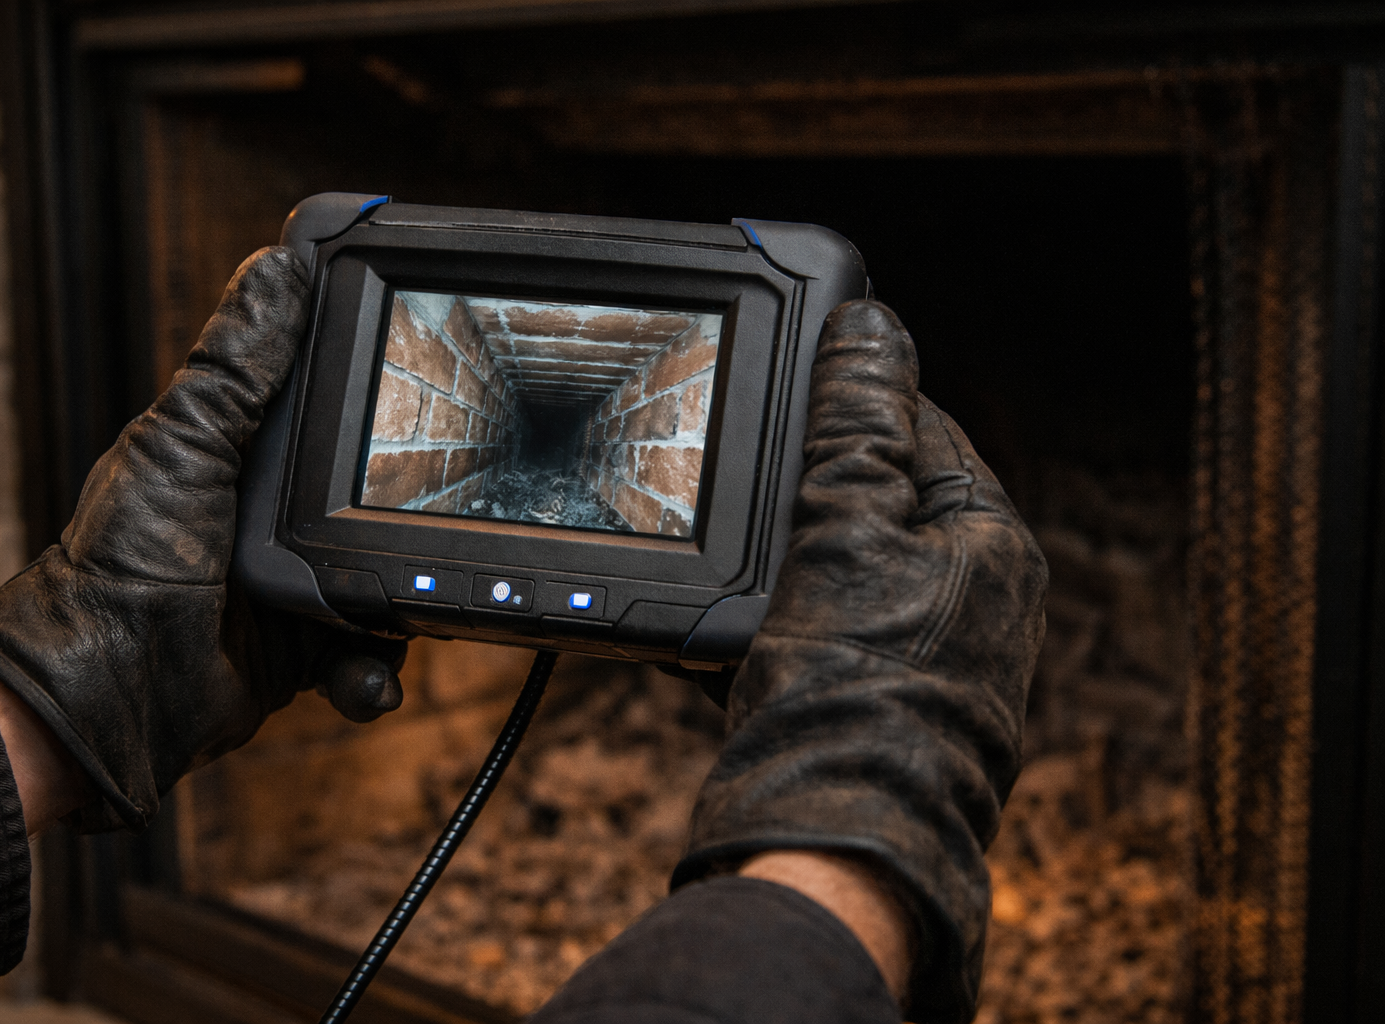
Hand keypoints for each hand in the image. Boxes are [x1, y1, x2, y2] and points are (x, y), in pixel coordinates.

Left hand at [0, 248, 407, 831]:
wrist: (108, 687)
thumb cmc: (124, 559)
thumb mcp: (184, 441)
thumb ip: (238, 361)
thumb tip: (280, 260)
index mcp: (251, 449)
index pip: (335, 399)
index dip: (385, 381)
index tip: (433, 364)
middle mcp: (283, 512)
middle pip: (388, 491)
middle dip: (425, 507)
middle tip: (455, 509)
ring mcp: (302, 581)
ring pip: (394, 577)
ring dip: (408, 600)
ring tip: (408, 608)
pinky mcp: (311, 649)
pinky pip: (373, 652)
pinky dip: (376, 670)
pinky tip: (363, 675)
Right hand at [676, 301, 1047, 1021]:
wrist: (832, 838)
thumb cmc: (858, 688)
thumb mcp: (847, 530)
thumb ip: (857, 425)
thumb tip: (871, 327)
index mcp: (990, 541)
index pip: (924, 427)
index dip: (850, 401)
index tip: (786, 384)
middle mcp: (974, 596)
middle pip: (877, 498)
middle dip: (805, 487)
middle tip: (738, 483)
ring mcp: (928, 653)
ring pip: (839, 566)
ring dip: (778, 560)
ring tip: (724, 565)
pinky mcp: (878, 700)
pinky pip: (820, 630)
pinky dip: (771, 622)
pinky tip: (724, 634)